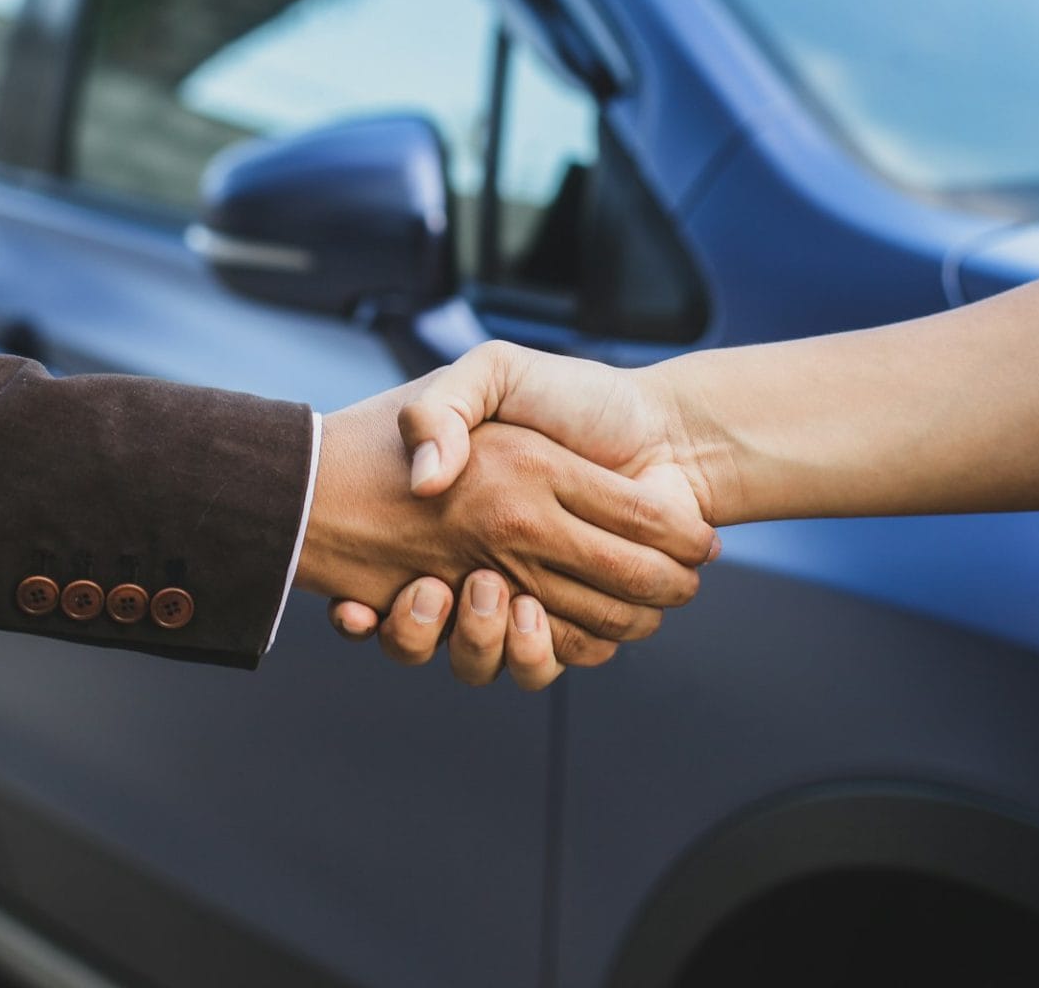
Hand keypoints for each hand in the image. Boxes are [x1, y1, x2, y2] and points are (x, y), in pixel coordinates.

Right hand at [298, 383, 714, 666]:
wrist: (665, 429)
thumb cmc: (579, 397)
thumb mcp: (494, 373)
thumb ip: (443, 408)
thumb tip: (425, 482)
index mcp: (457, 513)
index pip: (393, 577)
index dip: (373, 599)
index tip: (393, 575)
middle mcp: (487, 560)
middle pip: (433, 628)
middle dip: (429, 622)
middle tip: (446, 584)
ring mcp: (529, 594)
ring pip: (483, 657)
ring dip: (478, 638)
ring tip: (492, 592)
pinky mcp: (572, 621)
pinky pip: (538, 664)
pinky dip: (528, 655)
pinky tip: (525, 612)